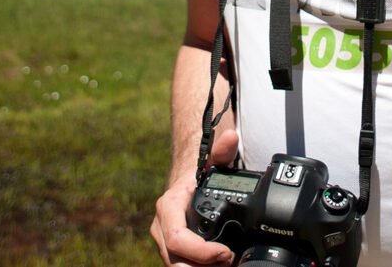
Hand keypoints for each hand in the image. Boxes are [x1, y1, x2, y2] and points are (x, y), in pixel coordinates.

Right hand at [150, 130, 239, 265]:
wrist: (186, 183)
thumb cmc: (198, 174)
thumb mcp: (212, 162)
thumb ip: (223, 150)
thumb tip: (230, 138)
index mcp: (168, 207)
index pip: (177, 239)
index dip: (201, 251)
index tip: (226, 253)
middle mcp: (161, 228)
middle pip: (175, 261)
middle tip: (230, 262)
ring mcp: (164, 242)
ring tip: (227, 263)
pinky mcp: (172, 253)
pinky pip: (182, 266)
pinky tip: (219, 264)